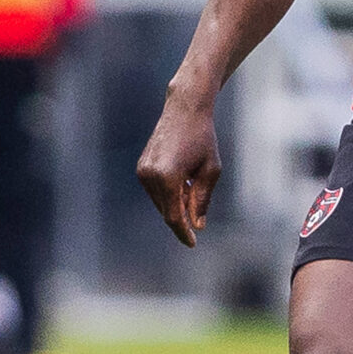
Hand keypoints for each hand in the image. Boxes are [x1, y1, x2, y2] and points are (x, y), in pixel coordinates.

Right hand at [136, 85, 222, 247]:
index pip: (173, 216)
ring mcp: (142, 171)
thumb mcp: (211, 171)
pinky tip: (183, 185)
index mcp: (167, 177)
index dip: (183, 232)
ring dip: (175, 205)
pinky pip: (156, 191)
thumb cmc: (203, 139)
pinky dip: (169, 195)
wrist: (185, 110)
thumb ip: (202, 200)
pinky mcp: (141, 167)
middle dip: (181, 218)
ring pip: (160, 202)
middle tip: (196, 221)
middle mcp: (150, 175)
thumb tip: (197, 225)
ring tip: (192, 193)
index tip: (192, 243)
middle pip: (166, 211)